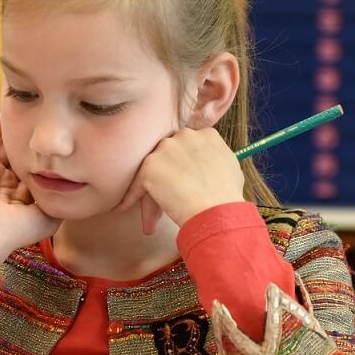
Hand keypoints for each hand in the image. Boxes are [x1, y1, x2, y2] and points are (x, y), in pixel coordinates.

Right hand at [0, 116, 59, 268]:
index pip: (34, 170)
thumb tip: (74, 185)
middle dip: (32, 138)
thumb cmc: (19, 229)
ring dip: (15, 128)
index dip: (47, 157)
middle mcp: (3, 182)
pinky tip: (10, 112)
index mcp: (19, 196)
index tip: (62, 141)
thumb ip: (59, 200)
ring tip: (31, 109)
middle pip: (20, 153)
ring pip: (4, 144)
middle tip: (47, 118)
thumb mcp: (47, 216)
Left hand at [115, 127, 246, 234]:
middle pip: (168, 157)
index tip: (184, 183)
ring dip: (152, 194)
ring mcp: (165, 149)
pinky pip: (137, 184)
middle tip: (170, 199)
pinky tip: (123, 208)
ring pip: (154, 172)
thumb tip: (209, 164)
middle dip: (167, 179)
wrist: (217, 210)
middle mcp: (184, 135)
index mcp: (205, 134)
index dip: (183, 168)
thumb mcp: (230, 167)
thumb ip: (215, 158)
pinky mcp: (150, 166)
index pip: (187, 147)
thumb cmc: (227, 196)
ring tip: (151, 219)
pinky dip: (130, 198)